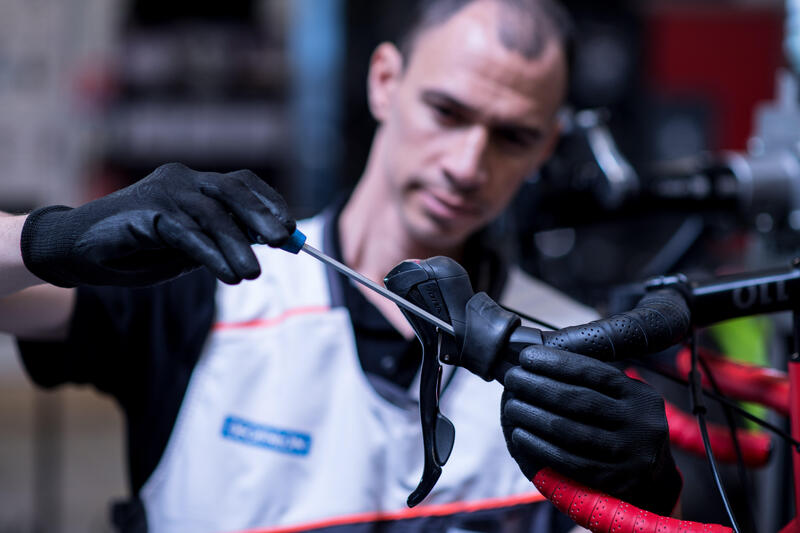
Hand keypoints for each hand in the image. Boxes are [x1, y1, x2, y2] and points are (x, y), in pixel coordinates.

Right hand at [21, 163, 294, 286]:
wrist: (76, 252)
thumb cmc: (136, 250)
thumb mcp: (187, 245)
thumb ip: (219, 238)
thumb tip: (264, 241)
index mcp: (193, 183)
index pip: (241, 184)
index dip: (269, 204)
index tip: (290, 229)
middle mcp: (181, 180)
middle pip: (233, 191)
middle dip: (263, 218)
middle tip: (286, 242)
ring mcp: (163, 193)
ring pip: (213, 215)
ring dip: (238, 246)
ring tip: (252, 274)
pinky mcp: (146, 212)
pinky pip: (188, 233)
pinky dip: (212, 255)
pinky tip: (228, 274)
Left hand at [501, 344, 681, 514]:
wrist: (654, 479)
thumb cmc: (623, 426)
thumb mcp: (623, 398)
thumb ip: (592, 380)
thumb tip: (541, 357)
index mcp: (640, 396)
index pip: (593, 372)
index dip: (556, 362)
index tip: (527, 356)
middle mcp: (639, 424)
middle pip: (578, 400)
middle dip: (538, 386)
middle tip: (512, 378)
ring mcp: (628, 455)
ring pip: (569, 431)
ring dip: (533, 415)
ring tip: (511, 405)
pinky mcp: (611, 481)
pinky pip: (567, 461)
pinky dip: (539, 446)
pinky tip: (520, 434)